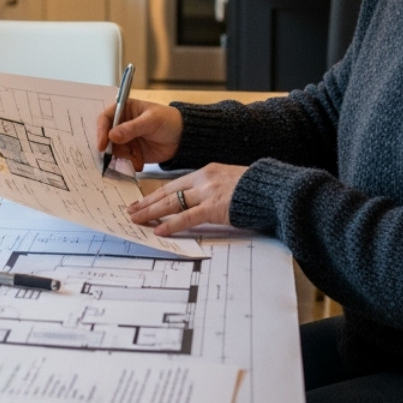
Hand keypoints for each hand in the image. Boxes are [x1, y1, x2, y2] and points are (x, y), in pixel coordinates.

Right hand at [96, 99, 183, 167]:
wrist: (183, 139)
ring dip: (123, 156)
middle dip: (110, 147)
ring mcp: (126, 140)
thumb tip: (111, 136)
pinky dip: (130, 163)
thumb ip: (131, 128)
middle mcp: (121, 125)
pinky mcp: (131, 153)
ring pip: (114, 150)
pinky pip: (123, 160)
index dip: (101, 130)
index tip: (102, 145)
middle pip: (106, 137)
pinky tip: (139, 162)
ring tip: (136, 157)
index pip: (105, 118)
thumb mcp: (151, 121)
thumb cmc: (168, 121)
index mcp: (124, 110)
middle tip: (117, 155)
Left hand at [127, 164, 246, 234]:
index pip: (174, 184)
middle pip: (167, 192)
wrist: (272, 189)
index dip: (156, 194)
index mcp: (206, 172)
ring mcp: (207, 193)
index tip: (142, 201)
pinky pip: (187, 217)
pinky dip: (171, 225)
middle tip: (130, 211)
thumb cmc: (254, 189)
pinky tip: (159, 230)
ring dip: (151, 212)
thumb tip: (198, 201)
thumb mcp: (228, 181)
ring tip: (136, 219)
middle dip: (147, 203)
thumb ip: (212, 189)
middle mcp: (203, 179)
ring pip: (171, 203)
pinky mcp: (214, 207)